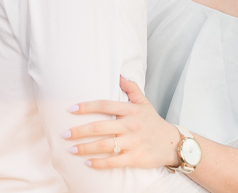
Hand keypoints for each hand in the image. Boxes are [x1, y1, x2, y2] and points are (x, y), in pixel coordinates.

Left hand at [64, 76, 181, 168]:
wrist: (173, 144)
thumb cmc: (154, 123)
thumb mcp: (145, 103)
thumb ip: (131, 88)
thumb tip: (119, 74)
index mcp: (131, 110)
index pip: (104, 105)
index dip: (86, 106)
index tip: (71, 109)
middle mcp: (131, 125)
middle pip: (99, 126)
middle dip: (79, 130)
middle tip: (64, 133)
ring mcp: (133, 142)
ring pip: (104, 145)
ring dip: (85, 147)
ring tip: (70, 149)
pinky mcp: (136, 158)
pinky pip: (113, 161)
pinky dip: (99, 163)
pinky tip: (87, 162)